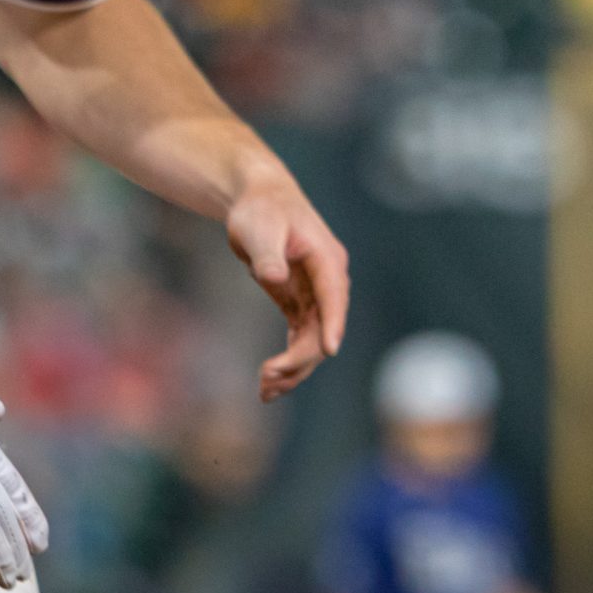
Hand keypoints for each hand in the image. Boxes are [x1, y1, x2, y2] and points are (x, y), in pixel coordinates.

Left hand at [225, 175, 349, 401]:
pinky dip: (288, 361)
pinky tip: (270, 383)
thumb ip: (268, 254)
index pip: (334, 296)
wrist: (257, 201)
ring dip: (294, 368)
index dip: (333, 324)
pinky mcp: (300, 303)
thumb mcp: (260, 228)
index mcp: (327, 259)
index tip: (329, 350)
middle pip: (323, 328)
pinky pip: (301, 339)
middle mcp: (328, 281)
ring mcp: (316, 295)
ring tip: (265, 391)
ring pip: (313, 341)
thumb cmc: (260, 209)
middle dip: (300, 357)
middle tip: (266, 376)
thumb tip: (275, 276)